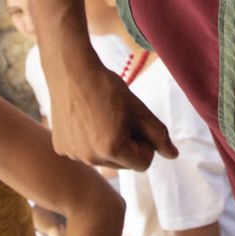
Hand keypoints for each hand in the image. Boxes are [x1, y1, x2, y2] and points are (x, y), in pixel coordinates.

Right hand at [49, 53, 176, 170]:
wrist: (72, 71)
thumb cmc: (109, 89)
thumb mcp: (140, 111)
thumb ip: (159, 135)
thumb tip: (173, 156)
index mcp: (112, 149)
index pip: (144, 163)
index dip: (146, 143)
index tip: (137, 123)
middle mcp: (91, 158)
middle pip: (124, 164)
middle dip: (128, 145)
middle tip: (119, 118)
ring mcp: (73, 155)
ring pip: (105, 159)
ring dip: (109, 144)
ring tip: (102, 118)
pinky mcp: (61, 148)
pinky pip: (85, 152)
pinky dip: (89, 141)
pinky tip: (85, 120)